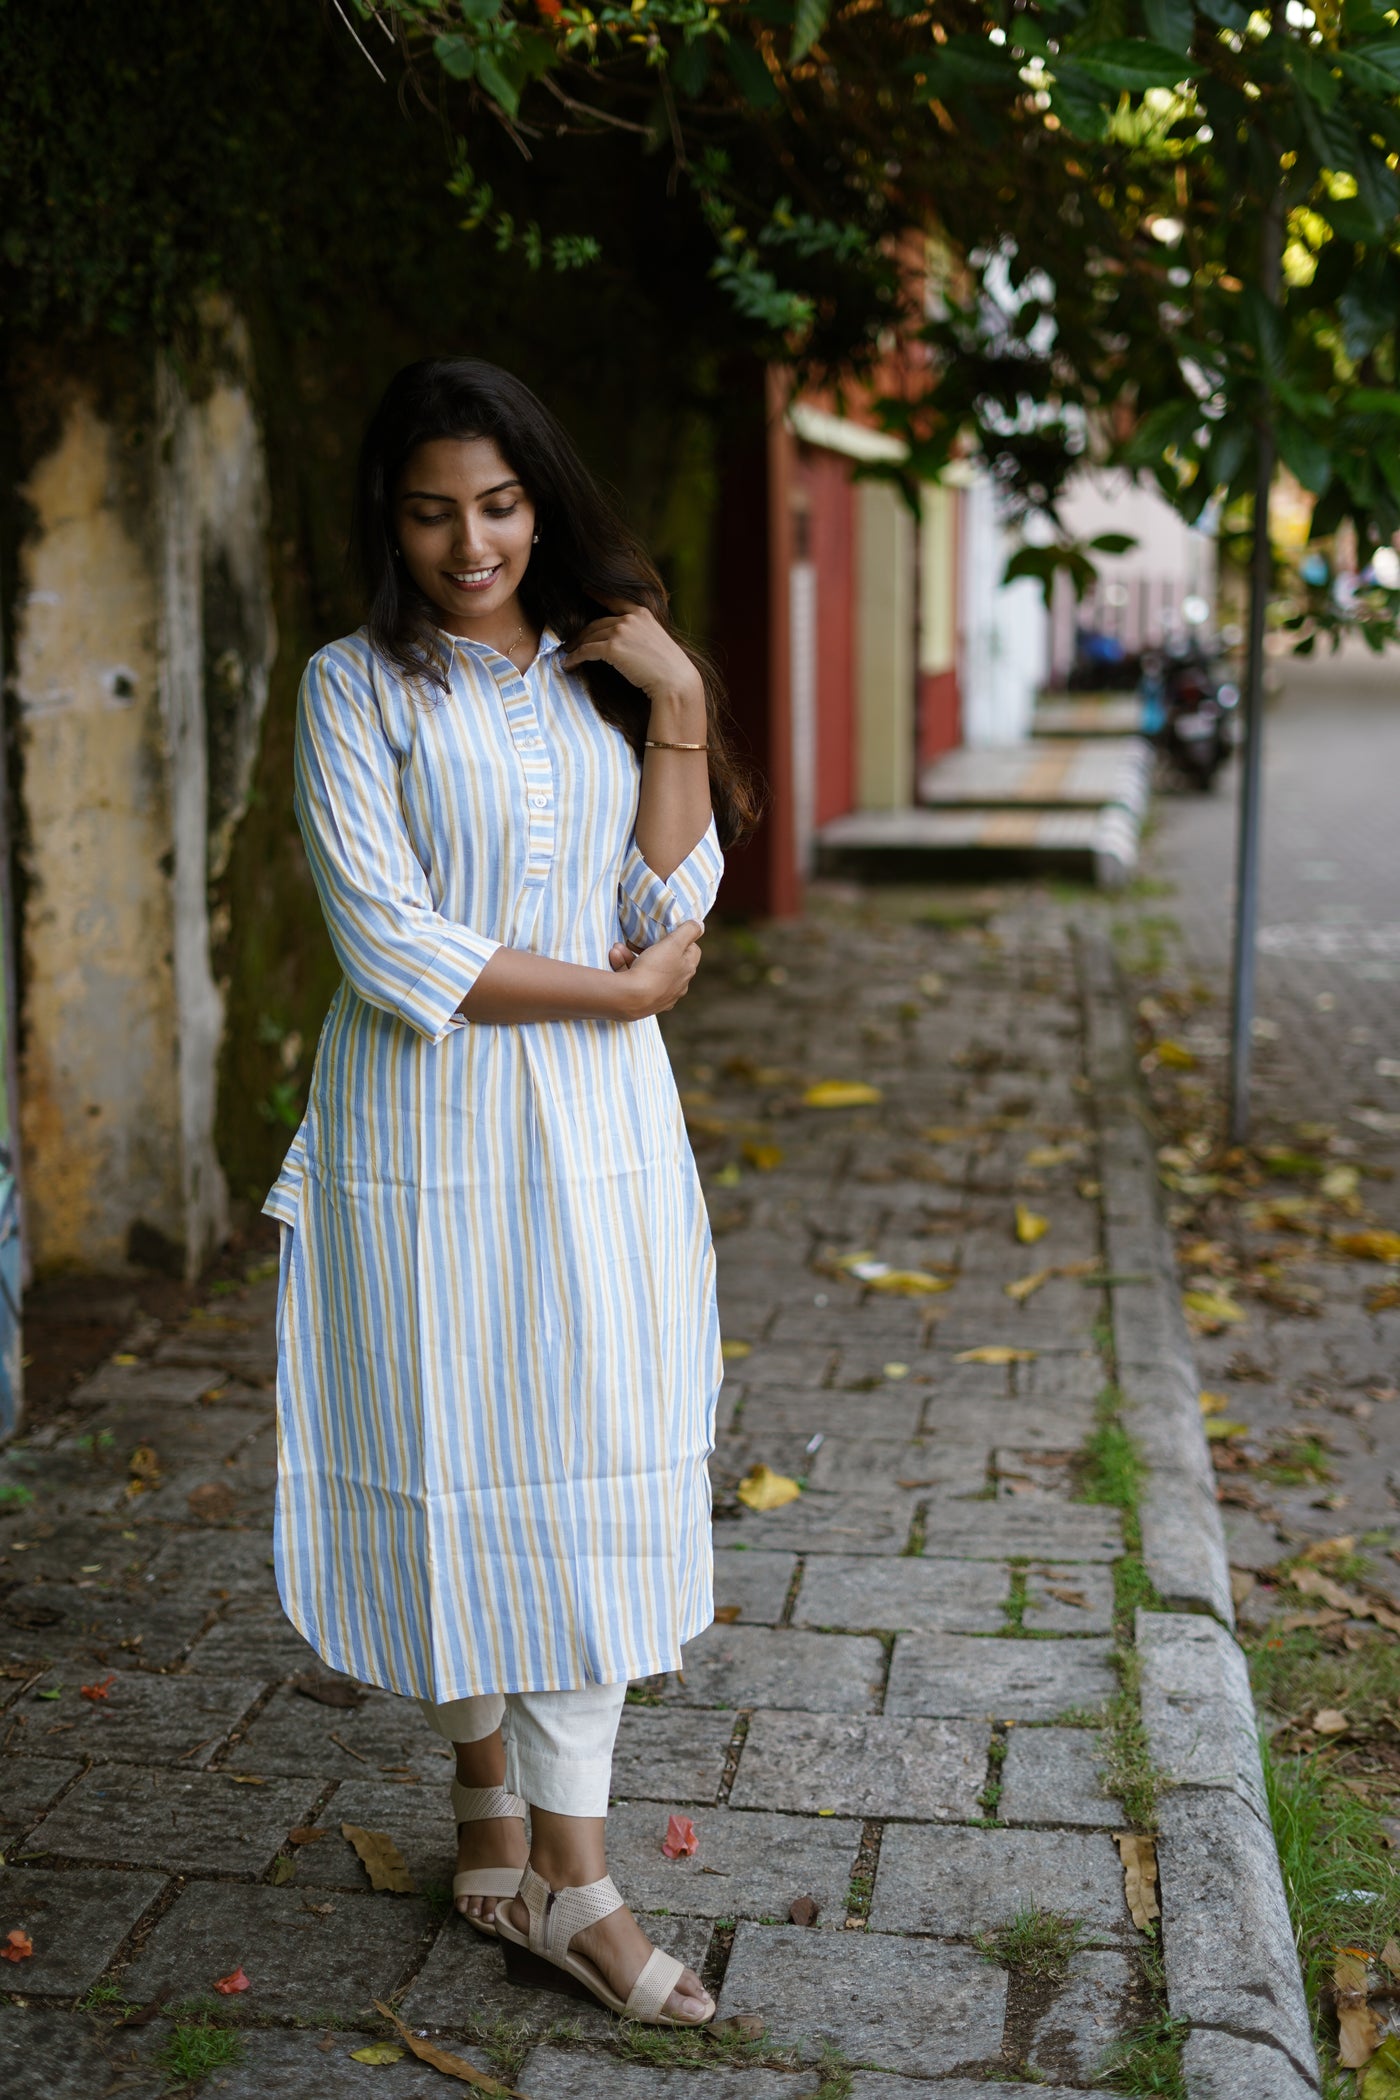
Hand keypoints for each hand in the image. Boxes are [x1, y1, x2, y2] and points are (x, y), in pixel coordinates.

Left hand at [563, 599, 704, 711]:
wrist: (675, 681)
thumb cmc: (669, 669)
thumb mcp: (657, 641)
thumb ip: (640, 634)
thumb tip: (623, 642)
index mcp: (642, 613)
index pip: (614, 600)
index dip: (597, 594)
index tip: (585, 588)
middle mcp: (629, 619)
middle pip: (596, 624)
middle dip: (582, 634)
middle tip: (571, 643)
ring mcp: (620, 632)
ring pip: (589, 637)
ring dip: (576, 647)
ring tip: (568, 655)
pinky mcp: (612, 648)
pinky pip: (586, 651)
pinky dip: (575, 658)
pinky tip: (568, 664)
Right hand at [611, 921, 701, 1018]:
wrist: (631, 999)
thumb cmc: (655, 969)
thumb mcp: (673, 943)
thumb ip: (689, 931)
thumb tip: (700, 924)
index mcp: (687, 970)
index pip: (692, 951)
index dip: (681, 939)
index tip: (667, 933)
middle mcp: (677, 986)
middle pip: (666, 961)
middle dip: (650, 948)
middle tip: (638, 940)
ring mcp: (660, 996)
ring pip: (646, 970)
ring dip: (631, 956)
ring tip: (619, 947)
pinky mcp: (642, 1003)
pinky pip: (633, 981)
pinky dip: (624, 968)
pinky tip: (615, 956)